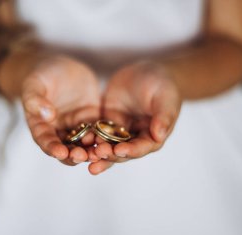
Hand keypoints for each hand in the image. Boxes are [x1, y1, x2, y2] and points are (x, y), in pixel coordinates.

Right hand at [22, 55, 99, 164]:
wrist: (60, 66)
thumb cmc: (42, 75)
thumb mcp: (34, 84)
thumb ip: (35, 99)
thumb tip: (46, 115)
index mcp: (41, 125)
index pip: (45, 141)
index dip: (52, 148)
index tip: (60, 153)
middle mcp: (59, 130)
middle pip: (66, 148)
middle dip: (74, 154)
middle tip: (83, 156)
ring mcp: (76, 126)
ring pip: (84, 144)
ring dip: (91, 150)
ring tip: (99, 153)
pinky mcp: (91, 119)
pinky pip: (98, 130)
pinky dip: (104, 137)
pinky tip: (111, 140)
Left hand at [89, 60, 181, 174]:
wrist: (147, 71)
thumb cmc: (162, 84)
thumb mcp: (166, 97)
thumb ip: (164, 116)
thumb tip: (159, 135)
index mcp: (153, 137)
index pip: (141, 148)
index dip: (131, 151)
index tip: (119, 150)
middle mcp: (136, 139)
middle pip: (122, 152)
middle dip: (109, 155)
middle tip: (96, 155)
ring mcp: (120, 132)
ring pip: (107, 145)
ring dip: (96, 152)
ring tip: (82, 155)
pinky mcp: (107, 123)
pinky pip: (96, 133)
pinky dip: (88, 138)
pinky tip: (75, 141)